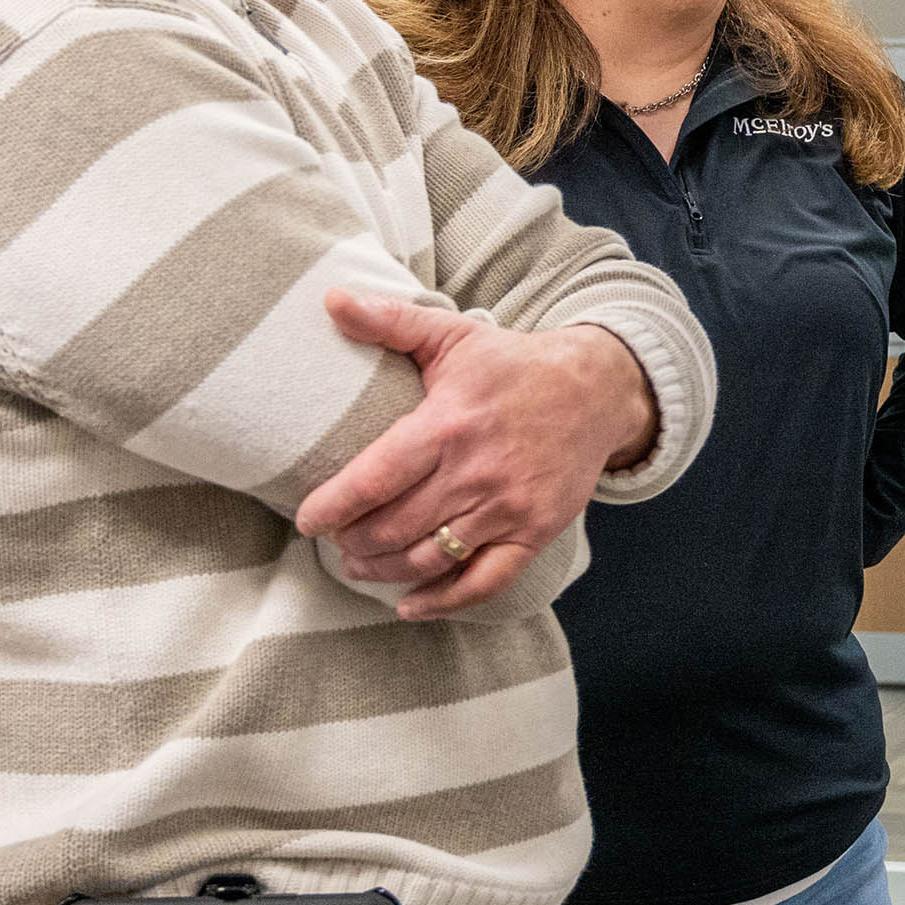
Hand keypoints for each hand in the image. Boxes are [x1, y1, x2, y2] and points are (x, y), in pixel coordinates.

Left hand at [293, 290, 658, 620]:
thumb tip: (331, 299)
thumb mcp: (454, 335)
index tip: (307, 519)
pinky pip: (485, 582)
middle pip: (395, 527)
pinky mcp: (535, 532)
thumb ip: (391, 322)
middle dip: (352, 542)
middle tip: (334, 541)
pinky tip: (412, 605)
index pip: (375, 477)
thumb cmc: (514, 364)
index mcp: (449, 424)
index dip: (333, 505)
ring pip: (431, 558)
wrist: (597, 390)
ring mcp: (509, 507)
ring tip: (359, 566)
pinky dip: (444, 601)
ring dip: (385, 571)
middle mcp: (478, 472)